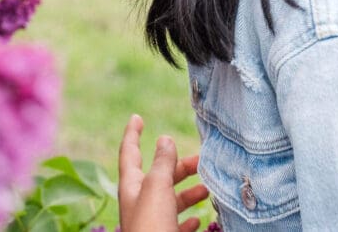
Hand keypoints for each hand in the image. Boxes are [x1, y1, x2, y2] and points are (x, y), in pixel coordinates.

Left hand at [118, 114, 208, 231]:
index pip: (129, 152)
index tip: (137, 117)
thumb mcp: (157, 189)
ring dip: (189, 193)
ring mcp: (152, 222)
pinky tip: (200, 221)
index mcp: (132, 186)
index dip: (132, 133)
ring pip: (171, 200)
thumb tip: (164, 138)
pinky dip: (189, 220)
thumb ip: (161, 163)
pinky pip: (177, 225)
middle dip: (178, 165)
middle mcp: (140, 202)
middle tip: (201, 159)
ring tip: (208, 190)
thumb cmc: (151, 227)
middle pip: (158, 176)